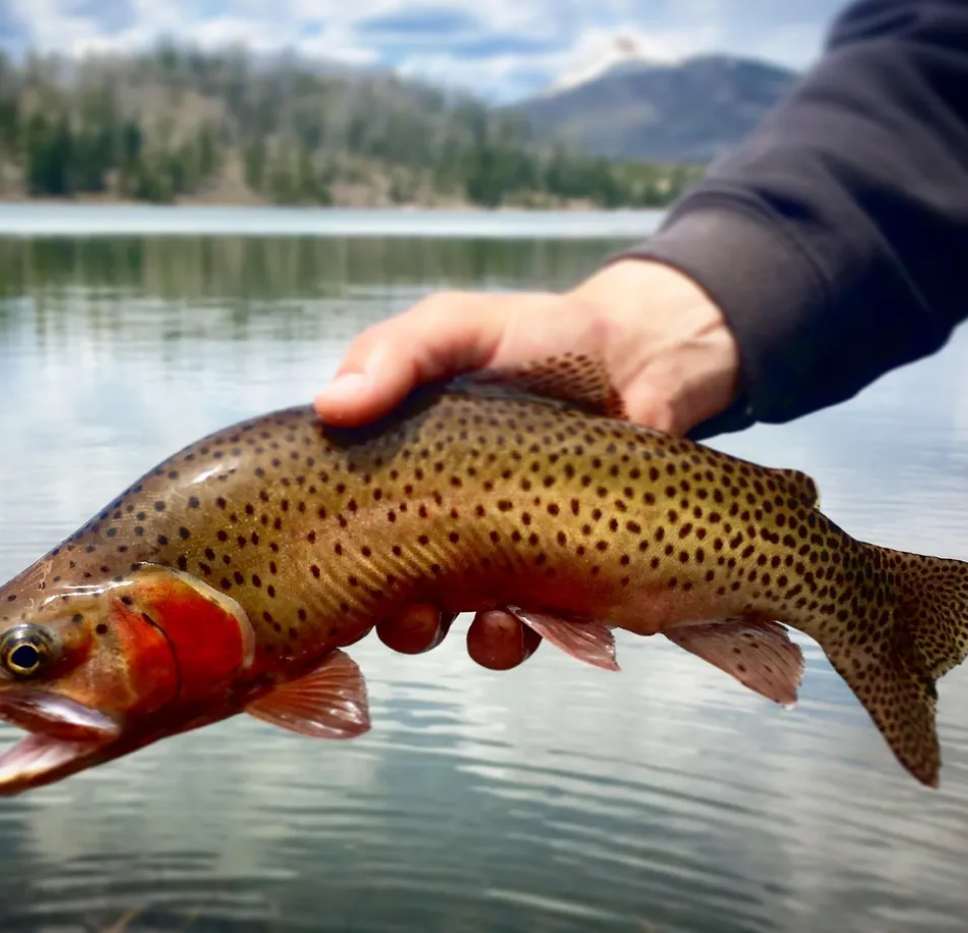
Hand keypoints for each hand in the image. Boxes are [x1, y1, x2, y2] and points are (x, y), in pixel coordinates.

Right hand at [320, 257, 741, 668]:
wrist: (639, 359)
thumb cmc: (537, 337)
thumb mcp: (455, 329)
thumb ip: (393, 355)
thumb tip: (328, 405)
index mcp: (395, 470)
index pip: (339, 525)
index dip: (327, 557)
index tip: (327, 570)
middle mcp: (433, 522)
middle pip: (383, 589)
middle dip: (387, 615)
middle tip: (404, 612)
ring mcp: (490, 556)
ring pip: (446, 621)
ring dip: (444, 633)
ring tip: (474, 621)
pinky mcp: (551, 579)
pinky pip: (521, 630)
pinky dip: (512, 638)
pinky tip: (516, 621)